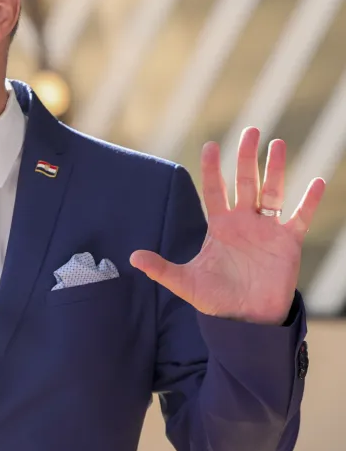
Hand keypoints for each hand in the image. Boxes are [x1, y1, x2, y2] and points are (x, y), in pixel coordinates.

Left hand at [130, 127, 325, 324]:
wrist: (246, 319)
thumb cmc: (215, 300)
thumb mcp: (185, 283)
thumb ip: (161, 268)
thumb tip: (132, 258)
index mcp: (220, 226)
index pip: (215, 190)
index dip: (213, 169)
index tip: (210, 145)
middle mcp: (243, 222)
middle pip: (245, 182)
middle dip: (246, 157)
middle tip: (250, 130)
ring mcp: (267, 230)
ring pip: (272, 192)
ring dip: (276, 168)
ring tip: (278, 143)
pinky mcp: (288, 243)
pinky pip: (300, 217)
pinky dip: (309, 201)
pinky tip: (317, 182)